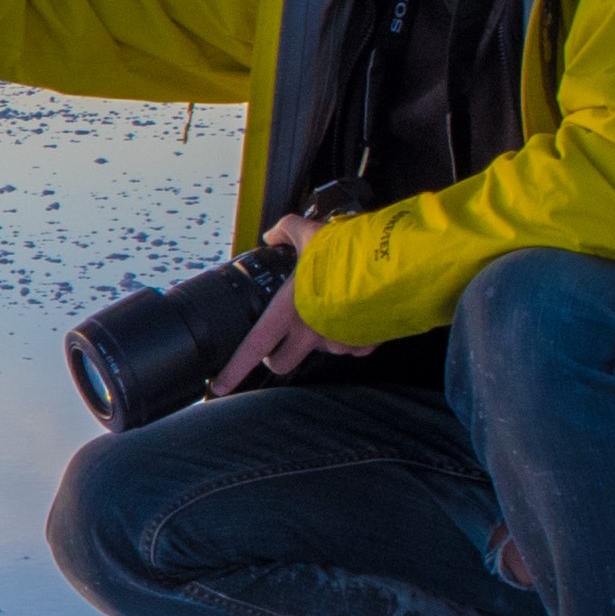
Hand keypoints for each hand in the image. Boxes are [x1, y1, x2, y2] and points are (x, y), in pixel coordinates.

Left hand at [210, 223, 372, 395]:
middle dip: (277, 357)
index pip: (253, 348)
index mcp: (289, 312)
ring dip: (319, 337)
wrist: (396, 266)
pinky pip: (351, 347)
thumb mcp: (309, 232)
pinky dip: (350, 334)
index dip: (233, 370)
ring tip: (330, 307)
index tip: (218, 386)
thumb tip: (272, 233)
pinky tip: (356, 313)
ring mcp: (337, 342)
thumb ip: (286, 230)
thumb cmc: (349, 252)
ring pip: (319, 351)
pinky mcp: (363, 345)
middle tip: (279, 340)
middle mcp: (310, 333)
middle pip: (282, 363)